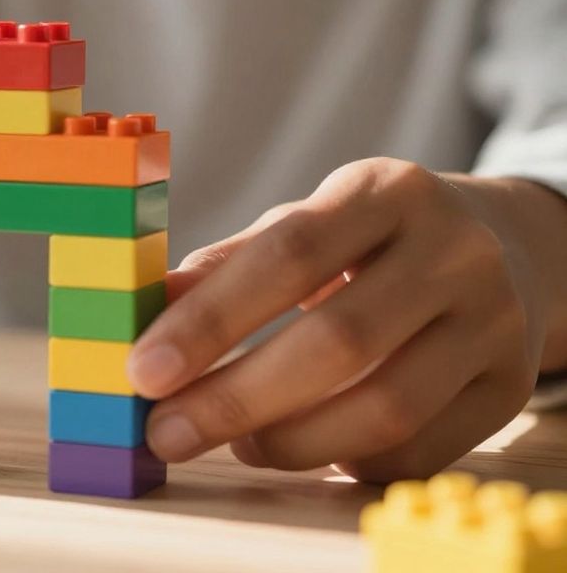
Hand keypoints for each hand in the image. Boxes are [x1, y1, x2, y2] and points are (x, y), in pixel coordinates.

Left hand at [127, 157, 546, 481]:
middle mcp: (454, 252)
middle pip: (339, 341)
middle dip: (236, 398)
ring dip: (289, 443)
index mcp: (386, 190)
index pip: (289, 254)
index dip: (210, 319)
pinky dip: (346, 464)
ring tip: (234, 445)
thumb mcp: (301, 225)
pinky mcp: (510, 388)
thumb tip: (146, 317)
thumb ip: (226, 267)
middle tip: (167, 432)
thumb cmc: (366, 242)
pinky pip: (419, 452)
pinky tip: (303, 450)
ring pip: (386, 409)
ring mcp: (495, 322)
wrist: (503, 246)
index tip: (144, 370)